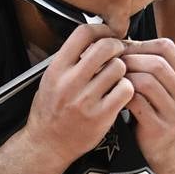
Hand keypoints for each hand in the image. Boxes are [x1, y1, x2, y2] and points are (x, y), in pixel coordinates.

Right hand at [24, 24, 133, 165]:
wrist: (48, 144)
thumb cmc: (51, 110)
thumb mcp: (50, 79)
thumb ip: (69, 60)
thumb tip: (95, 37)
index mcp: (57, 69)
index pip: (83, 33)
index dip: (100, 29)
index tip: (107, 34)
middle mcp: (70, 82)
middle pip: (105, 47)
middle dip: (116, 47)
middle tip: (118, 54)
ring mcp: (86, 100)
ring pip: (119, 68)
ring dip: (122, 70)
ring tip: (116, 78)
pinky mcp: (101, 116)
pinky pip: (125, 90)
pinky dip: (126, 88)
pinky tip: (119, 93)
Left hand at [122, 38, 174, 166]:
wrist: (162, 150)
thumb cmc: (154, 110)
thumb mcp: (161, 86)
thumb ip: (149, 64)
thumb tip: (120, 39)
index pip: (167, 47)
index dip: (140, 44)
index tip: (121, 49)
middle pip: (157, 63)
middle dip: (129, 60)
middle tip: (110, 62)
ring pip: (147, 82)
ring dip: (125, 77)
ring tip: (110, 78)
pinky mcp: (161, 127)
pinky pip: (138, 103)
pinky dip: (122, 96)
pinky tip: (113, 95)